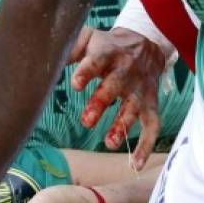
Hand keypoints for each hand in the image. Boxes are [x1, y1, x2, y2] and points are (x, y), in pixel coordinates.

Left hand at [67, 27, 164, 169]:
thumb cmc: (108, 46)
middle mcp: (126, 71)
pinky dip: (146, 145)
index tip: (76, 84)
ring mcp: (140, 89)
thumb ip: (70, 47)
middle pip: (115, 86)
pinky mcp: (151, 103)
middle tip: (87, 121)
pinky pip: (153, 125)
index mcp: (108, 53)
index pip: (97, 61)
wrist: (146, 44)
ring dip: (123, 126)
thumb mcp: (90, 38)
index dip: (86, 72)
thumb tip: (50, 60)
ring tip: (110, 143)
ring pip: (134, 108)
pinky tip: (135, 164)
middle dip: (101, 103)